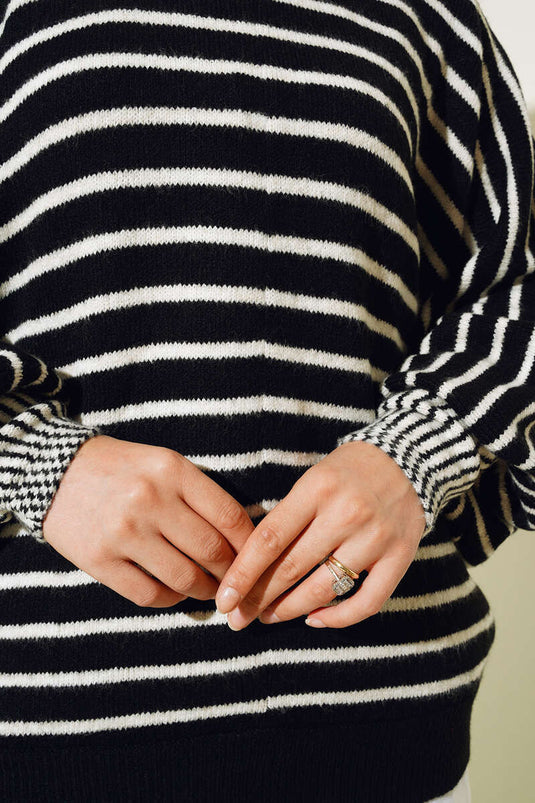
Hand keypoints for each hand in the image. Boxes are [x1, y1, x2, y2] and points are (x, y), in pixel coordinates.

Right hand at [42, 434, 254, 606]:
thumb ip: (199, 495)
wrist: (53, 471)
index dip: (250, 544)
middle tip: (236, 582)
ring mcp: (123, 532)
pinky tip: (175, 593)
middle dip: (232, 573)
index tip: (256, 558)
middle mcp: (149, 499)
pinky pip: (149, 595)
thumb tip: (241, 539)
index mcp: (172, 470)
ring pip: (185, 579)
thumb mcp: (163, 464)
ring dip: (205, 591)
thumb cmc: (121, 469)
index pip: (229, 516)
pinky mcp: (98, 560)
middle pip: (211, 551)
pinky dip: (171, 600)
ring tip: (209, 590)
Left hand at [214, 440, 426, 629]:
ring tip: (268, 616)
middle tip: (238, 617)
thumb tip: (249, 566)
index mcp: (317, 489)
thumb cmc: (348, 472)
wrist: (410, 458)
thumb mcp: (312, 479)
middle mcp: (347, 513)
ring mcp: (376, 537)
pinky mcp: (400, 557)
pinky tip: (314, 619)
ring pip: (324, 589)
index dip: (243, 574)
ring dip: (290, 609)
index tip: (225, 599)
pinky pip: (366, 602)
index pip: (270, 539)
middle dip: (259, 598)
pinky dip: (338, 618)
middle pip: (292, 568)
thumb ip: (287, 518)